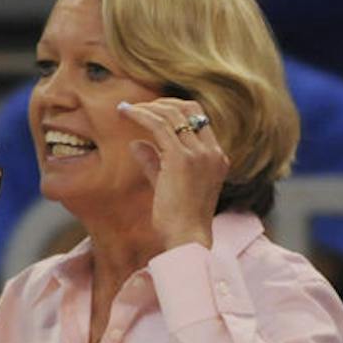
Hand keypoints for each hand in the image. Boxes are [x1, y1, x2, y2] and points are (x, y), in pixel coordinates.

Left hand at [115, 98, 227, 249]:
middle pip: (190, 109)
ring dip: (147, 107)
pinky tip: (126, 113)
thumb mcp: (167, 186)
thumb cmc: (178, 222)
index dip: (175, 109)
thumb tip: (137, 144)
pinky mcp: (181, 159)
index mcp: (217, 158)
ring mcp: (199, 154)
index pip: (200, 119)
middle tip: (137, 108)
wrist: (186, 239)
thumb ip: (155, 163)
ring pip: (172, 114)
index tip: (152, 111)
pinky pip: (159, 125)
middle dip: (162, 103)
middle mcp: (212, 152)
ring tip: (125, 109)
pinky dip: (141, 115)